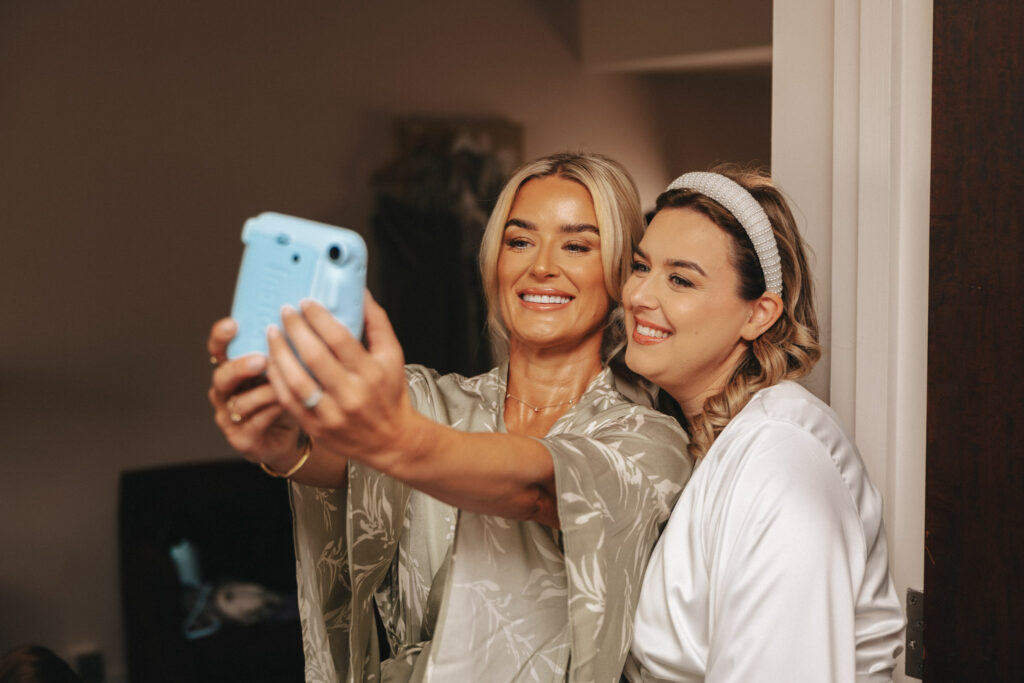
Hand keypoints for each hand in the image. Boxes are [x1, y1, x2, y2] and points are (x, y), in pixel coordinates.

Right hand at [207, 317, 302, 468]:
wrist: (288, 437)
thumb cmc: (286, 397)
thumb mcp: (284, 370)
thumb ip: (282, 351)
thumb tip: (299, 320)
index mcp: (232, 369)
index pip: (218, 350)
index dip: (221, 337)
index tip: (233, 325)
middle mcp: (225, 392)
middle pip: (222, 376)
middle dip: (240, 367)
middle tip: (260, 360)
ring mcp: (229, 417)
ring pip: (240, 402)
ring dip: (264, 393)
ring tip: (285, 386)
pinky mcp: (241, 438)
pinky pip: (255, 422)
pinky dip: (272, 412)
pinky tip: (287, 405)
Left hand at [264, 292, 420, 469]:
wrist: (391, 439)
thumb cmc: (390, 393)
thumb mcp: (392, 355)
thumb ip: (376, 322)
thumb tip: (360, 291)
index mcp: (372, 372)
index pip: (340, 339)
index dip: (319, 317)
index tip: (305, 302)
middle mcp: (352, 394)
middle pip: (315, 357)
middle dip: (295, 329)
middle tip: (284, 312)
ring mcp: (333, 414)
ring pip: (297, 380)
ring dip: (279, 354)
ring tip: (272, 334)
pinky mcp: (317, 428)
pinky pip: (289, 401)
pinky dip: (277, 379)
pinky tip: (271, 362)